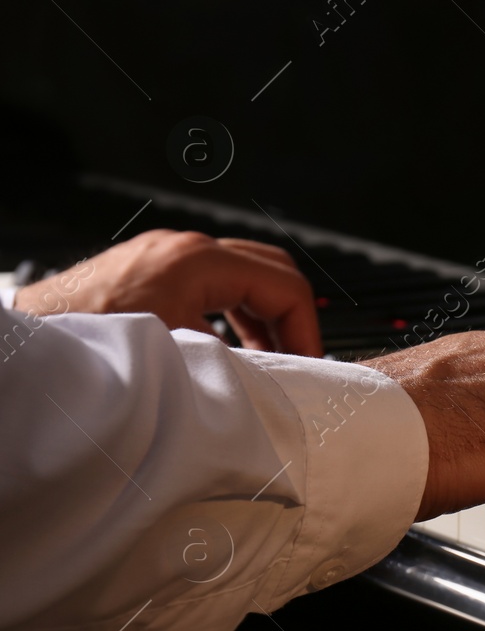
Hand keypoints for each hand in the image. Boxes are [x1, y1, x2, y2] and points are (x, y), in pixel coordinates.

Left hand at [12, 229, 322, 356]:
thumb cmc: (87, 344)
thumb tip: (279, 382)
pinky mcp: (151, 269)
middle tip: (300, 359)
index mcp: (198, 261)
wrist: (27, 346)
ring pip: (244, 274)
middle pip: (271, 269)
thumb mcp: (178, 358)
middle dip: (292, 316)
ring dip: (264, 315)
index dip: (306, 330)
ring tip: (271, 359)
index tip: (309, 365)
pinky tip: (232, 347)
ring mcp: (166, 255)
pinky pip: (213, 282)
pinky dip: (234, 312)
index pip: (285, 285)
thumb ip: (237, 364)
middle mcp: (185, 248)